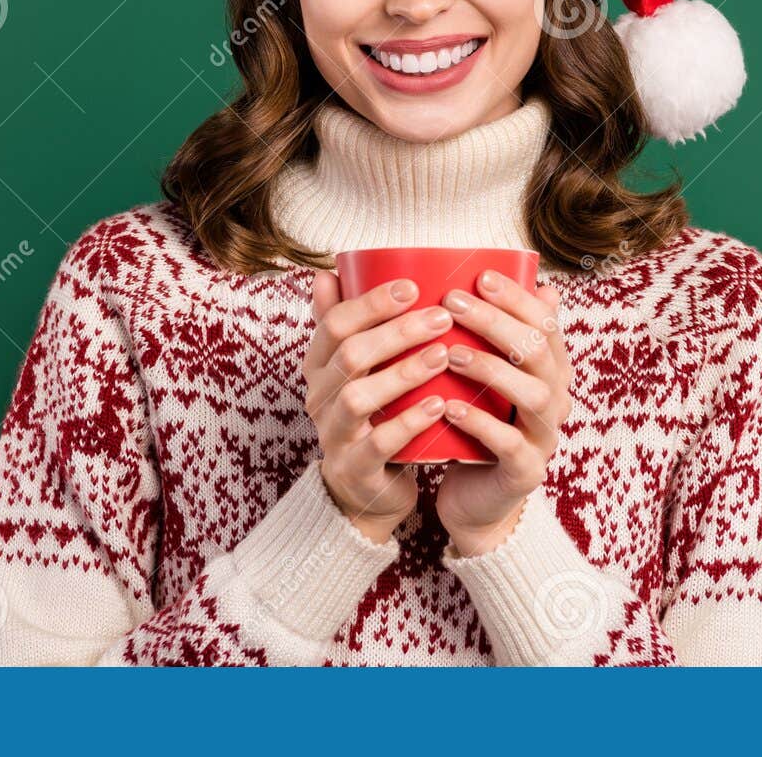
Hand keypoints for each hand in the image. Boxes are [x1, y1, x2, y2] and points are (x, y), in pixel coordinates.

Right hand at [304, 270, 454, 544]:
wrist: (366, 488)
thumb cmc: (370, 414)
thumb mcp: (354, 370)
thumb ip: (344, 324)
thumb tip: (327, 272)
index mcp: (317, 365)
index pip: (333, 324)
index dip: (371, 303)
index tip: (413, 286)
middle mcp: (318, 397)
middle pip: (349, 355)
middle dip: (396, 332)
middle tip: (442, 316)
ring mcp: (334, 435)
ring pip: (359, 398)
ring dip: (403, 373)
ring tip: (443, 355)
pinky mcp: (355, 469)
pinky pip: (379, 444)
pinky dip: (409, 422)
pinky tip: (439, 404)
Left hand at [433, 270, 573, 555]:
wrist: (476, 498)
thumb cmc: (477, 425)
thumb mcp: (484, 377)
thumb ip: (492, 336)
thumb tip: (503, 279)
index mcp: (550, 370)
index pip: (545, 323)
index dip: (516, 298)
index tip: (479, 276)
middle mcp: (556, 399)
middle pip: (538, 352)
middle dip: (496, 322)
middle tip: (452, 303)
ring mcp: (545, 436)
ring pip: (533, 394)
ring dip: (490, 368)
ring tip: (450, 353)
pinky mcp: (526, 471)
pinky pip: (510, 443)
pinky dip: (480, 422)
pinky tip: (448, 407)